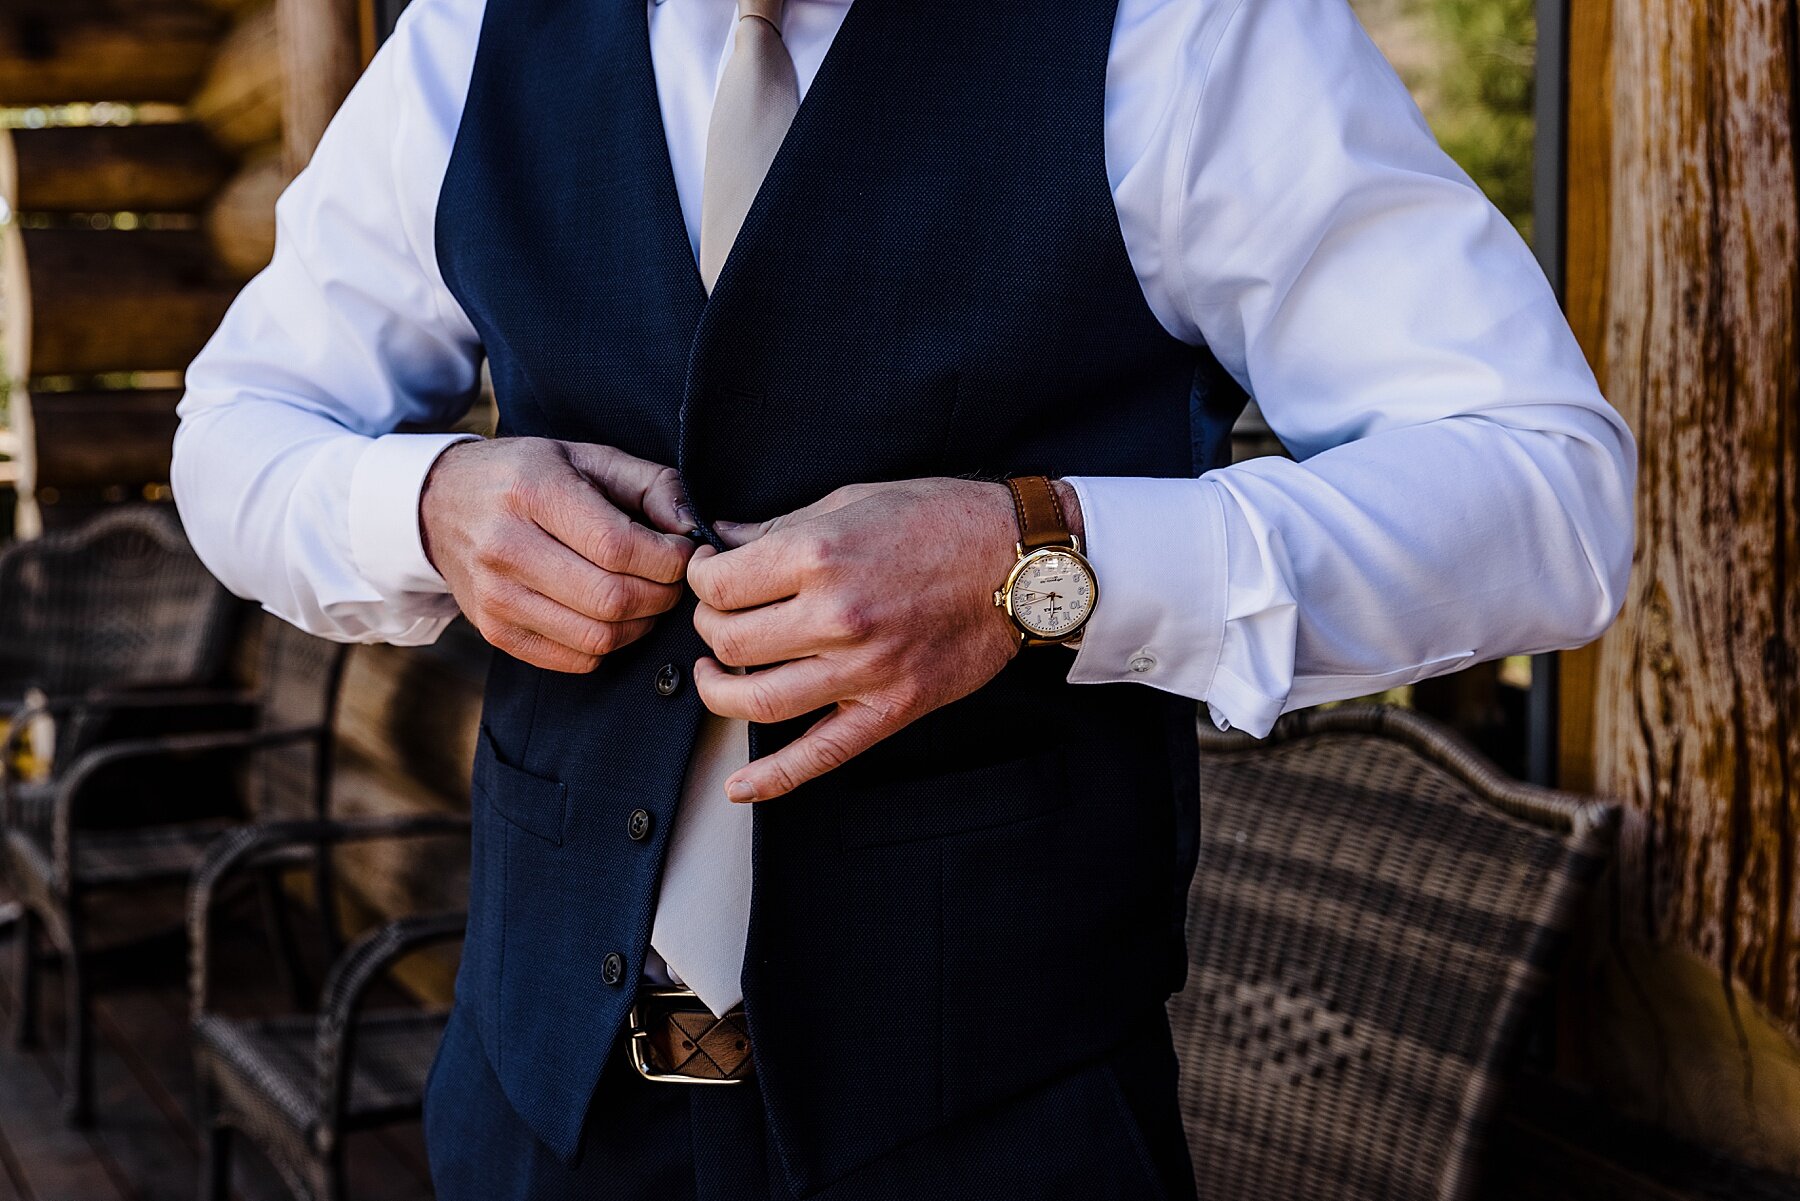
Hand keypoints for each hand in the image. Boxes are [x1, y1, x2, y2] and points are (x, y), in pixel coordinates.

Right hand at [420, 437, 697, 671]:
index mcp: (532, 492)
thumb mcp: (587, 458)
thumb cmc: (527, 477)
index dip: (669, 560)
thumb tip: (693, 528)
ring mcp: (495, 597)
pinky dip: (608, 645)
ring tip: (647, 597)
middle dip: (662, 595)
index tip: (685, 554)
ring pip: (598, 637)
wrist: (441, 505)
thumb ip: (650, 484)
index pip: (618, 547)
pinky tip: (611, 615)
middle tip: (673, 580)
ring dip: (641, 625)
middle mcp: (506, 547)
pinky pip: (574, 659)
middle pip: (612, 598)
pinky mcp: (495, 632)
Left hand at [687, 478, 1078, 801]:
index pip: (719, 585)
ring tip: (718, 675)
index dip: (701, 579)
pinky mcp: (889, 708)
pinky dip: (772, 777)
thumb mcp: (853, 499)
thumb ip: (781, 526)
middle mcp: (835, 615)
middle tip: (721, 616)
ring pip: (754, 700)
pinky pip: (819, 754)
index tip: (709, 575)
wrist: (1019, 561)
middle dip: (709, 628)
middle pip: (727, 641)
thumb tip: (722, 538)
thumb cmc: (943, 520)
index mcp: (819, 555)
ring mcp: (862, 668)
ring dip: (719, 691)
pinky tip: (740, 785)